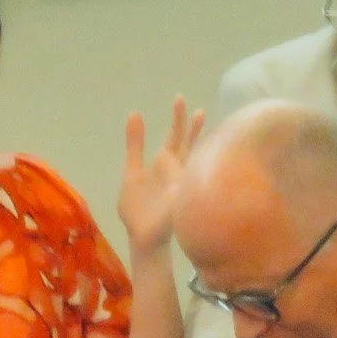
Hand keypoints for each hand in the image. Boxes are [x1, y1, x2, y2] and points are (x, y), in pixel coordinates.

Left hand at [117, 95, 205, 257]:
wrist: (143, 237)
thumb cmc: (138, 209)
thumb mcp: (131, 172)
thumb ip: (134, 145)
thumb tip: (134, 113)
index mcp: (165, 164)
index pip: (175, 138)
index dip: (178, 120)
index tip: (181, 99)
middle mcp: (178, 171)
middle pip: (187, 145)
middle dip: (190, 127)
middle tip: (197, 107)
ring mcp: (183, 185)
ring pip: (193, 160)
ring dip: (198, 146)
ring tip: (203, 125)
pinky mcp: (182, 199)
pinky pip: (192, 182)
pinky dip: (200, 172)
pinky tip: (205, 160)